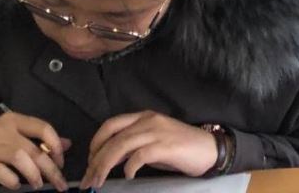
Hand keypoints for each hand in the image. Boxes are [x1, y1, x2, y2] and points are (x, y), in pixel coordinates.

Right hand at [0, 111, 68, 191]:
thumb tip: (66, 144)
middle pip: (33, 148)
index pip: (42, 127)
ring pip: (19, 158)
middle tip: (59, 182)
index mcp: (13, 120)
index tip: (61, 162)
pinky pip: (0, 171)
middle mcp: (2, 130)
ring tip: (38, 184)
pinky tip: (17, 185)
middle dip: (50, 168)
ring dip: (34, 174)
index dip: (56, 145)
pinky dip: (12, 179)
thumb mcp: (12, 137)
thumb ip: (38, 140)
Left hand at [84, 111, 218, 186]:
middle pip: (112, 137)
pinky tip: (128, 176)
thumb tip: (110, 159)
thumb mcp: (152, 143)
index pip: (110, 125)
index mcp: (143, 117)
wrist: (209, 149)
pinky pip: (140, 155)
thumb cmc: (180, 148)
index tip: (89, 162)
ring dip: (105, 165)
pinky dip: (130, 166)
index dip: (95, 143)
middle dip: (95, 159)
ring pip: (121, 145)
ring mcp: (157, 131)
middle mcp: (147, 120)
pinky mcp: (166, 145)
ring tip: (99, 181)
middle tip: (89, 179)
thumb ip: (132, 146)